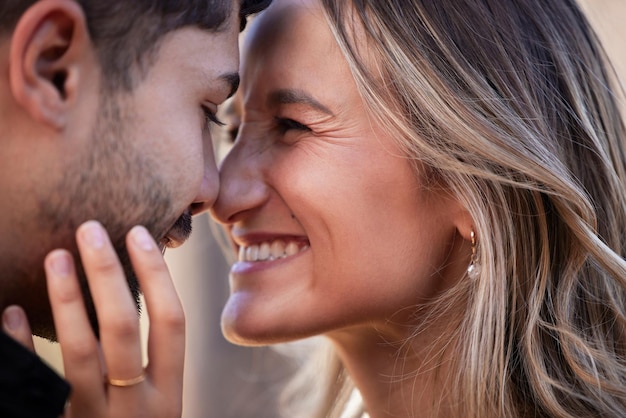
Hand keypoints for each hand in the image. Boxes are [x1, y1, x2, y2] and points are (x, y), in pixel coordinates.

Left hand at [4, 220, 185, 417]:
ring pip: (80, 353)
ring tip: (55, 256)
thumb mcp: (155, 408)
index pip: (171, 322)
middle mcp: (137, 407)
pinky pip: (35, 388)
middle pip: (124, 329)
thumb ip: (149, 367)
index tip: (138, 234)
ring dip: (66, 300)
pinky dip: (21, 349)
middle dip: (109, 274)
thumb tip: (128, 294)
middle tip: (90, 229)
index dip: (156, 275)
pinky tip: (10, 313)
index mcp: (168, 395)